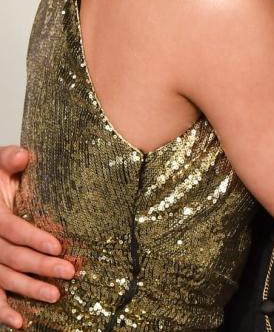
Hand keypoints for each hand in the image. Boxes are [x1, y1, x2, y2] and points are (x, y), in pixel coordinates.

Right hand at [0, 146, 74, 328]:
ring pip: (3, 277)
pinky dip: (1, 310)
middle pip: (12, 257)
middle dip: (41, 266)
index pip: (12, 229)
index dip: (33, 238)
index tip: (58, 246)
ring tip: (55, 296)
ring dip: (28, 289)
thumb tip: (22, 155)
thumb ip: (8, 159)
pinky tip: (20, 322)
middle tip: (69, 272)